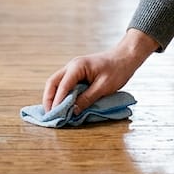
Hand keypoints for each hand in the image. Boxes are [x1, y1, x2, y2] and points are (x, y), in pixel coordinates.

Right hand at [42, 29, 158, 112]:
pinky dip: (60, 94)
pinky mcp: (77, 74)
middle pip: (52, 82)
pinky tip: (61, 104)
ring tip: (53, 112)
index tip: (55, 115)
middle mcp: (71, 66)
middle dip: (49, 99)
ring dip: (53, 97)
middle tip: (49, 115)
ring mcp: (73, 69)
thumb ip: (87, 98)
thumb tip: (73, 111)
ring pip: (56, 83)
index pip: (62, 86)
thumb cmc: (117, 70)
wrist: (125, 57)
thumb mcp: (103, 87)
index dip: (58, 101)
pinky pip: (63, 84)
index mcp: (77, 67)